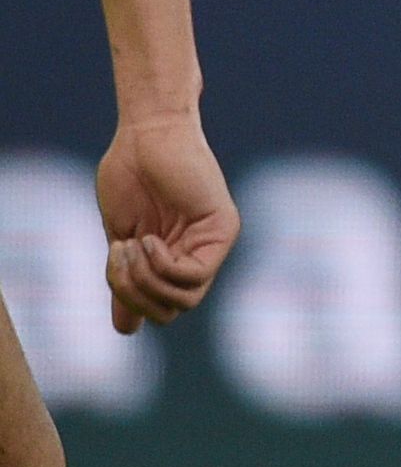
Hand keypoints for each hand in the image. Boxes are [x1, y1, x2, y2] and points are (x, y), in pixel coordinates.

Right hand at [97, 110, 239, 335]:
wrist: (144, 136)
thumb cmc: (130, 177)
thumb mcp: (120, 237)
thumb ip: (127, 281)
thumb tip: (126, 330)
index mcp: (174, 259)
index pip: (161, 308)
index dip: (130, 300)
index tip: (110, 262)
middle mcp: (199, 254)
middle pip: (173, 310)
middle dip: (135, 294)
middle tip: (118, 255)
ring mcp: (213, 243)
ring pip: (186, 299)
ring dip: (146, 280)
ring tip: (132, 245)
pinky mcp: (223, 228)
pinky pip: (195, 274)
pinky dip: (164, 265)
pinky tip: (149, 239)